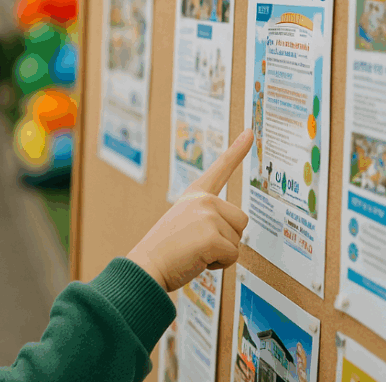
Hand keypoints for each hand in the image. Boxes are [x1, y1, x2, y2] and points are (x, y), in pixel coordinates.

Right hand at [126, 129, 252, 291]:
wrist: (147, 265)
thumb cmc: (165, 250)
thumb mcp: (186, 223)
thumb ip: (207, 218)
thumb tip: (232, 226)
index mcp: (195, 196)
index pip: (220, 169)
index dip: (237, 150)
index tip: (250, 132)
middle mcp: (203, 201)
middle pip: (241, 221)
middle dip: (227, 238)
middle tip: (199, 245)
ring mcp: (207, 216)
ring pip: (237, 240)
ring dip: (221, 253)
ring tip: (195, 252)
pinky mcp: (211, 236)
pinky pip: (232, 256)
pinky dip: (218, 265)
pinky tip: (197, 260)